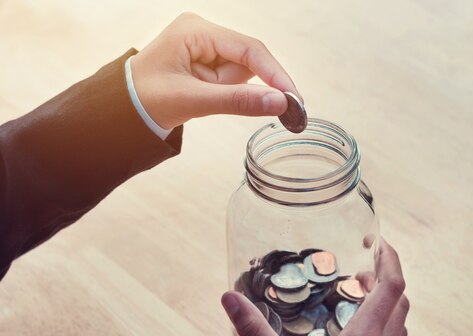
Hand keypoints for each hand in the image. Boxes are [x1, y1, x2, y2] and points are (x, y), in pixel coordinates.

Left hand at [131, 12, 300, 128]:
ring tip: (197, 97)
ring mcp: (206, 47)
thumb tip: (279, 103)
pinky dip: (226, 92)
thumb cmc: (145, 99)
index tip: (293, 98)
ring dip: (229, 91)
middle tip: (232, 105)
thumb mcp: (193, 101)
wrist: (121, 109)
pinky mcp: (207, 62)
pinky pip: (231, 79)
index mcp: (196, 30)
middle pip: (248, 60)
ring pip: (242, 72)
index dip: (274, 74)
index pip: (249, 49)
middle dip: (243, 86)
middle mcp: (204, 32)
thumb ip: (237, 101)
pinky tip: (202, 95)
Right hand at [221, 238, 408, 335]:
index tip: (379, 243)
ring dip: (386, 311)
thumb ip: (255, 332)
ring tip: (360, 307)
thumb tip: (229, 298)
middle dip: (384, 281)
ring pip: (400, 331)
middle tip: (360, 275)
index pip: (392, 286)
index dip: (390, 258)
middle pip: (400, 304)